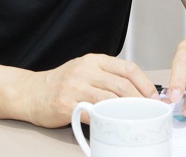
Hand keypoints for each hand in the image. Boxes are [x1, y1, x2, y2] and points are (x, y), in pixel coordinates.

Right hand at [16, 53, 156, 127]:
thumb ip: (106, 76)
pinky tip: (114, 125)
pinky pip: (93, 113)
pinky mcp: (66, 104)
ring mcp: (75, 86)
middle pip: (122, 85)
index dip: (145, 83)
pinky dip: (106, 120)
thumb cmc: (62, 83)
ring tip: (136, 120)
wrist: (30, 92)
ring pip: (110, 100)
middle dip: (141, 101)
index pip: (127, 68)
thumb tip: (138, 91)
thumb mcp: (84, 71)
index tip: (154, 97)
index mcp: (93, 60)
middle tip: (149, 112)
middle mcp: (85, 70)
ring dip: (127, 112)